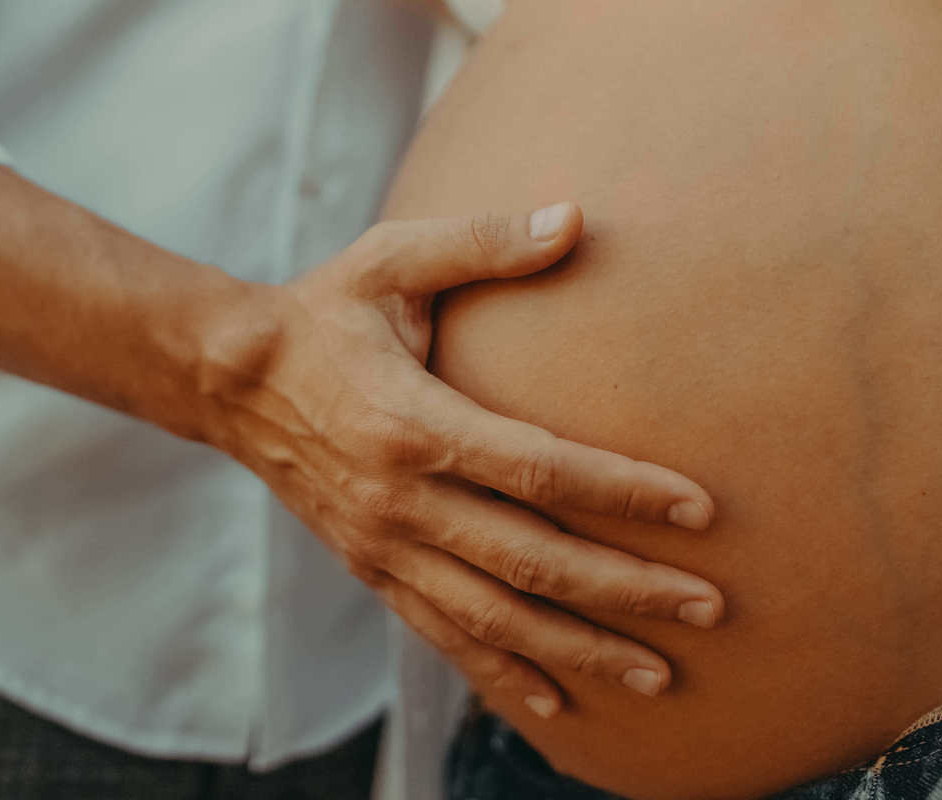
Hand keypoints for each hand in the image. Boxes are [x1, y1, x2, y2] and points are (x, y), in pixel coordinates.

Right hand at [211, 202, 724, 714]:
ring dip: (580, 648)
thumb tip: (575, 217)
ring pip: (494, 616)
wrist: (232, 382)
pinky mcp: (372, 569)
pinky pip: (442, 634)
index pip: (539, 468)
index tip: (698, 508)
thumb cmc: (324, 314)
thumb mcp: (390, 260)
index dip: (622, 491)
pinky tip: (555, 697)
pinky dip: (502, 670)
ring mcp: (384, 546)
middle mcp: (401, 500)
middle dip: (626, 590)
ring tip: (659, 674)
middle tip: (709, 608)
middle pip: (531, 561)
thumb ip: (481, 241)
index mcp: (413, 422)